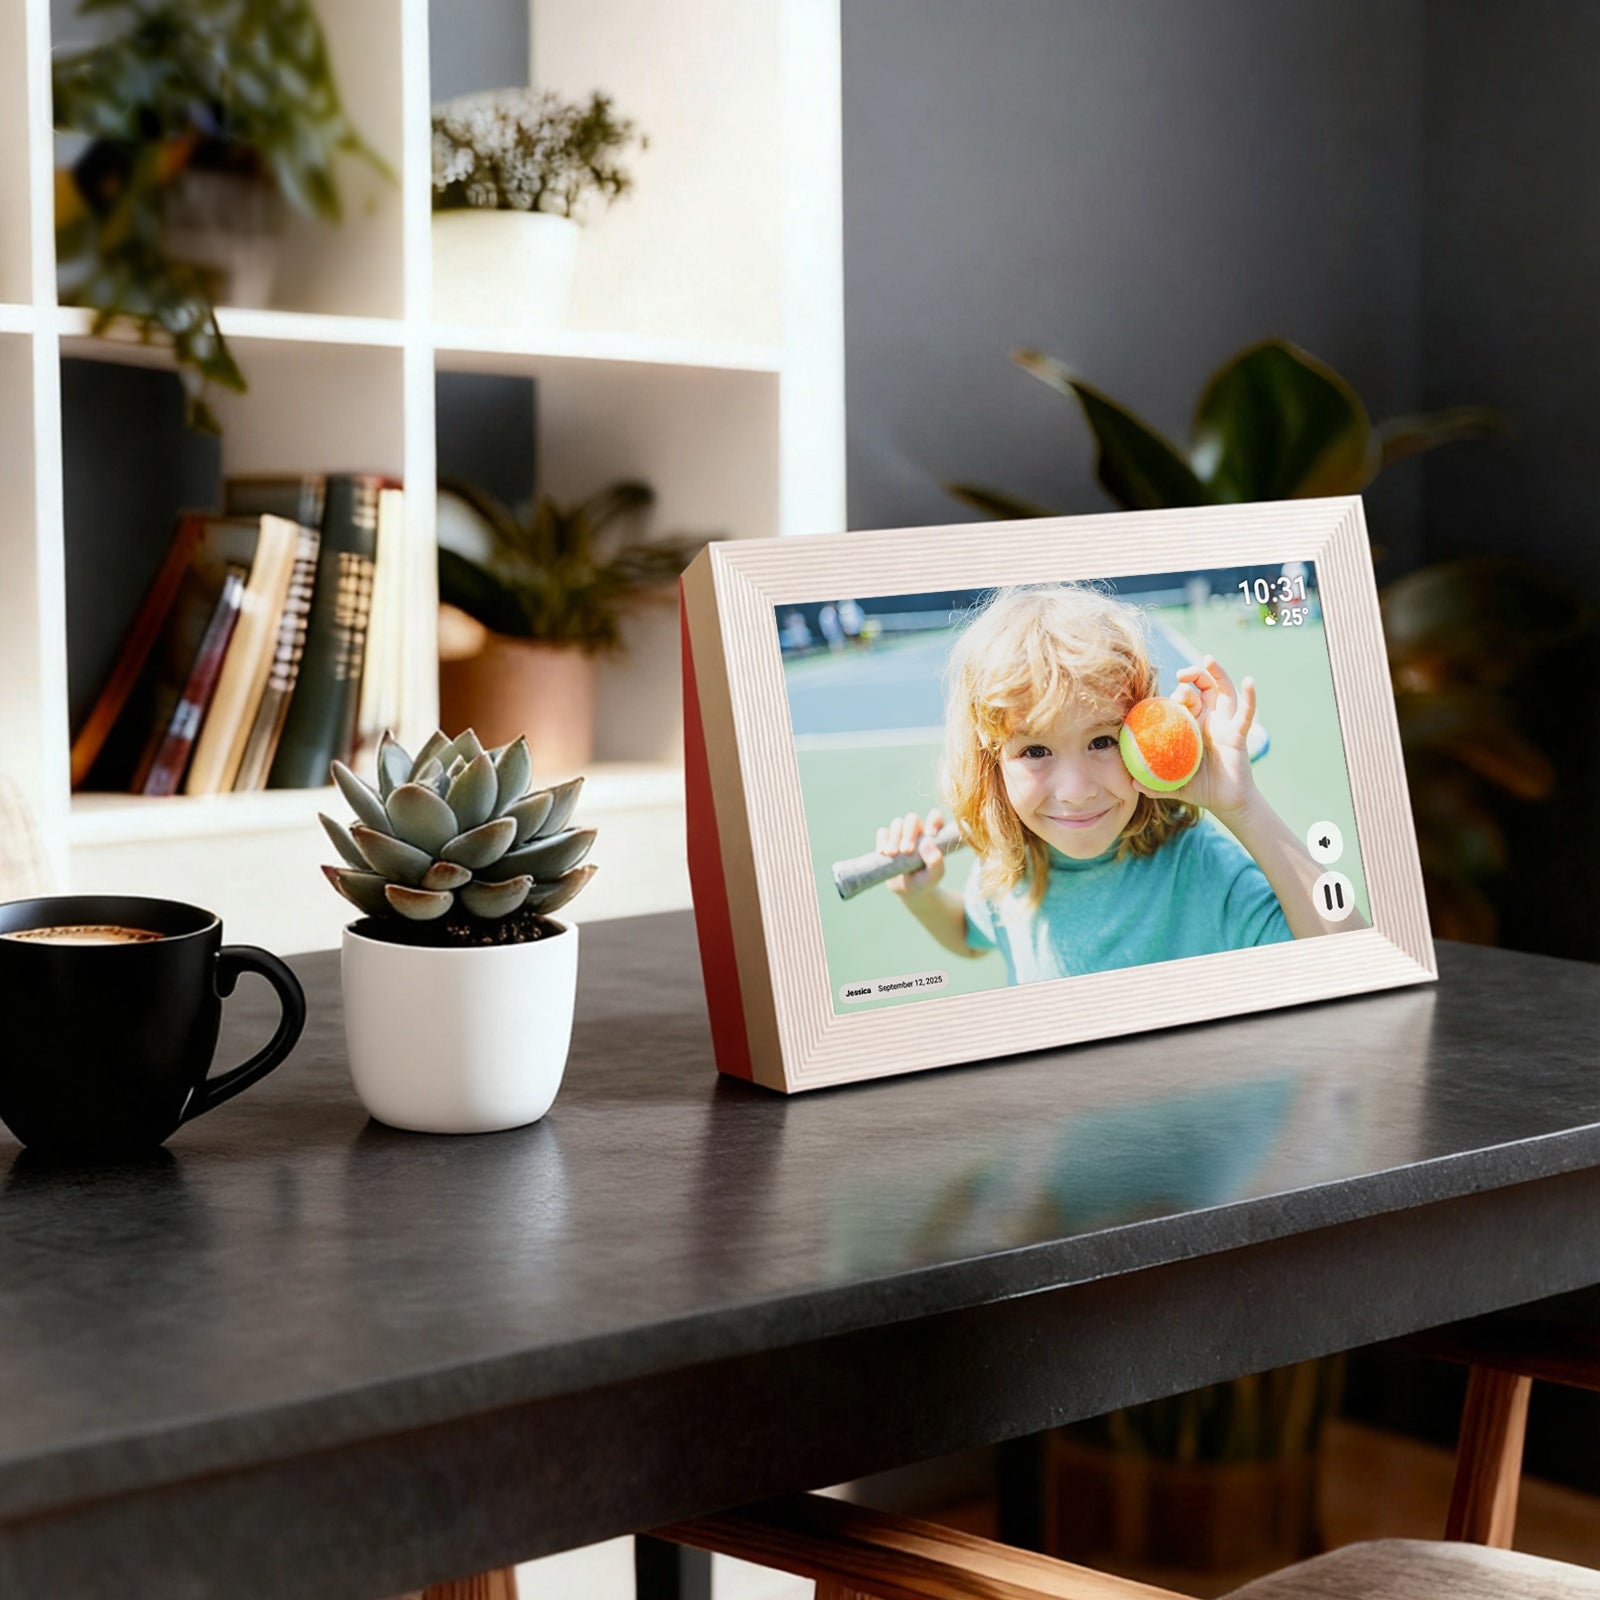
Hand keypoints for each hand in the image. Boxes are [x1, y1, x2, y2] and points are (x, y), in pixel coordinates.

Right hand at [877, 809, 946, 898]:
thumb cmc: (926, 881)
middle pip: (912, 819)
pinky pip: (883, 833)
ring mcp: (901, 835)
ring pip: (897, 824)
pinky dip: (882, 841)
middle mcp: (918, 832)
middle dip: (908, 833)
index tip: (930, 835)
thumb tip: (926, 844)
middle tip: (907, 851)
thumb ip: (936, 862)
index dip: (933, 820)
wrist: (909, 891)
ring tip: (893, 854)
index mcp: (933, 835)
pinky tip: (884, 853)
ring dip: (894, 837)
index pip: (935, 817)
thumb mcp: (935, 876)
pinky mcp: (887, 841)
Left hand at [1135, 656, 1258, 819]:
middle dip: (1192, 677)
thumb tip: (1133, 784)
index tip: (1165, 695)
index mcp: (1190, 726)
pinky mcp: (1238, 733)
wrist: (1225, 802)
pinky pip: (1246, 713)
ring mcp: (1224, 724)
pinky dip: (1250, 697)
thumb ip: (1154, 784)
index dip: (1175, 692)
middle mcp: (1208, 719)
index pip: (1182, 700)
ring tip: (1208, 660)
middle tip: (1181, 675)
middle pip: (1202, 687)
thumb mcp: (1173, 783)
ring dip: (1217, 673)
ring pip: (1223, 691)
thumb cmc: (1199, 788)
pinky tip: (1249, 681)